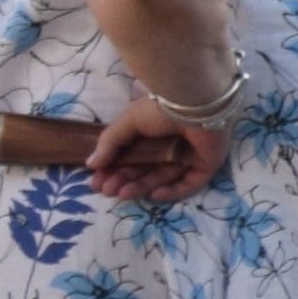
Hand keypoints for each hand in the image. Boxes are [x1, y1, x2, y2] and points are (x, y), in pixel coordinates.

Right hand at [83, 108, 227, 204]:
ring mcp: (191, 155)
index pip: (132, 156)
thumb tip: (90, 164)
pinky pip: (189, 184)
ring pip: (164, 177)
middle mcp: (172, 144)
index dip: (114, 169)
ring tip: (120, 194)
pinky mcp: (207, 165)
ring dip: (141, 187)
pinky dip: (172, 192)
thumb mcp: (128, 123)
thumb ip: (110, 143)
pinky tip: (152, 195)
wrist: (194, 104)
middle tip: (106, 191)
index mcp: (154, 131)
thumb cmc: (160, 109)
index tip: (96, 182)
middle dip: (124, 180)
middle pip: (146, 168)